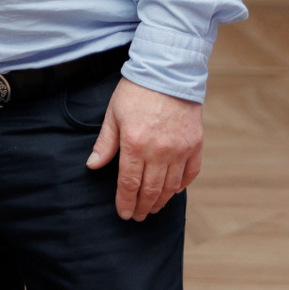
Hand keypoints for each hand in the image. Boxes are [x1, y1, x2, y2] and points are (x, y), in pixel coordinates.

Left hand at [84, 77, 201, 220]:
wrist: (167, 72)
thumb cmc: (136, 91)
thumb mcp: (113, 114)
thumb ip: (105, 143)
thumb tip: (92, 165)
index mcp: (134, 144)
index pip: (129, 183)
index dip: (125, 201)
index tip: (123, 213)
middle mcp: (159, 151)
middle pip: (150, 190)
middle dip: (142, 207)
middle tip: (138, 216)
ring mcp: (180, 149)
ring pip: (171, 186)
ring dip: (161, 201)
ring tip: (153, 208)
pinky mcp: (195, 145)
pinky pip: (190, 173)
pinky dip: (181, 185)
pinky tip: (173, 191)